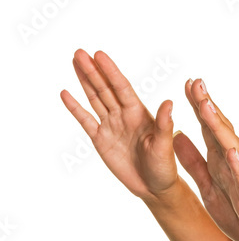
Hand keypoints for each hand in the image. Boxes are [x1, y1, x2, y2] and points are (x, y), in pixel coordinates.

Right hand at [60, 49, 177, 201]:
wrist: (154, 188)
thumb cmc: (164, 167)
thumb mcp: (165, 146)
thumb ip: (164, 124)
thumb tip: (169, 102)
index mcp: (139, 113)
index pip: (121, 87)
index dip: (110, 71)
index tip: (100, 55)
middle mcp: (124, 115)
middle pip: (105, 89)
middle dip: (93, 71)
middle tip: (80, 52)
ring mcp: (111, 126)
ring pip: (95, 99)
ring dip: (85, 81)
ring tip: (75, 61)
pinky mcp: (101, 140)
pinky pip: (86, 120)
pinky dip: (75, 108)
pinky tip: (66, 93)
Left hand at [179, 79, 238, 240]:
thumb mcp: (209, 187)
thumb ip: (194, 163)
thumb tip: (177, 137)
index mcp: (221, 162)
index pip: (210, 129)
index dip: (199, 107)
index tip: (188, 83)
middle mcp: (233, 165)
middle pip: (220, 131)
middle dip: (207, 107)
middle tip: (196, 82)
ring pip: (230, 148)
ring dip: (218, 127)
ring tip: (206, 107)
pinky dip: (237, 166)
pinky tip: (230, 152)